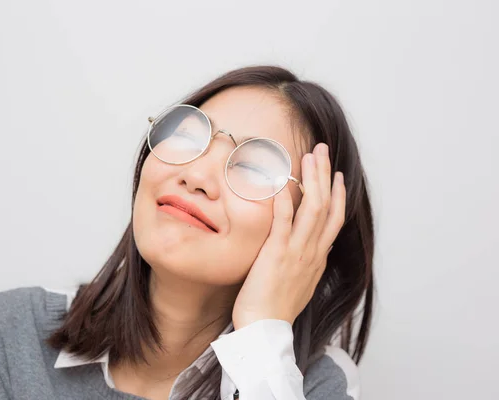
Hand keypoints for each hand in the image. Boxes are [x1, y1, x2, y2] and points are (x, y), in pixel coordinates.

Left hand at [232, 143, 345, 328]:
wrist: (265, 332)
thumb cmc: (276, 309)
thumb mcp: (300, 283)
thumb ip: (307, 262)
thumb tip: (313, 248)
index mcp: (317, 257)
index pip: (334, 219)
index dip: (337, 194)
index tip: (336, 175)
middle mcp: (312, 252)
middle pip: (327, 206)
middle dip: (325, 175)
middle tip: (323, 150)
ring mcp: (297, 253)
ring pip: (312, 209)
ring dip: (312, 180)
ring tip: (309, 156)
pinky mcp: (276, 255)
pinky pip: (283, 223)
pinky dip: (284, 201)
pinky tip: (281, 183)